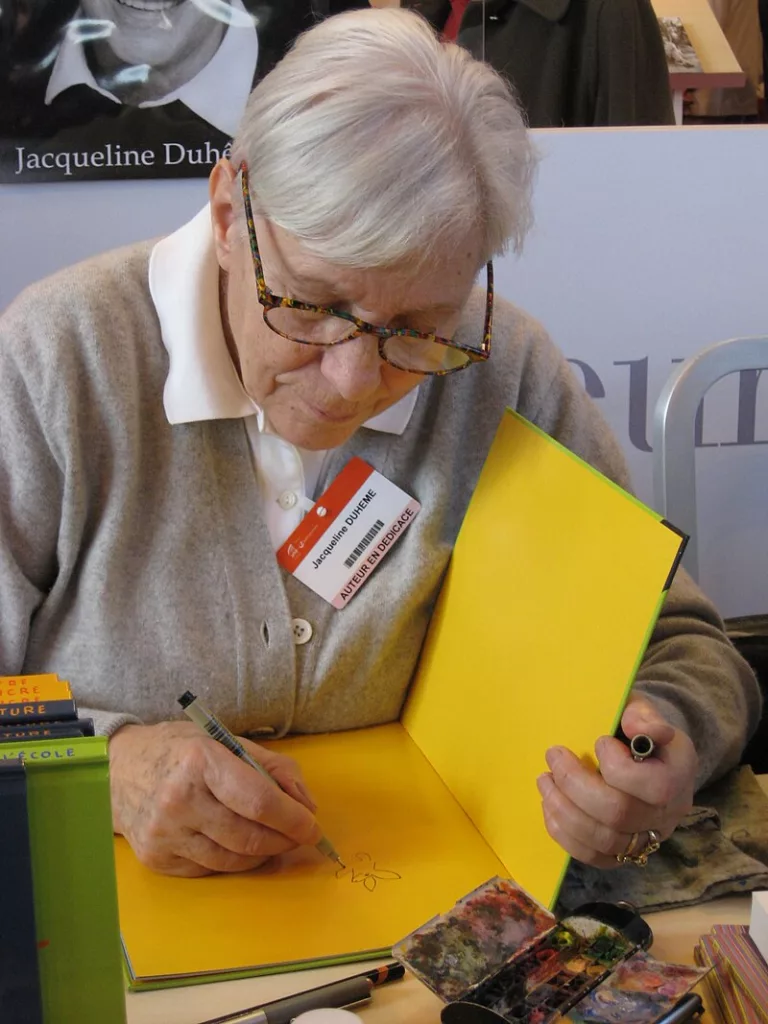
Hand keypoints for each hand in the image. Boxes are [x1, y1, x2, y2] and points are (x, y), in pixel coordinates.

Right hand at [109, 721, 321, 876]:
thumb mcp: (225, 741)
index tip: (312, 826)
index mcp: (200, 762)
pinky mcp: (158, 859)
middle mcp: (179, 800)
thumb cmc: (179, 751)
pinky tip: (239, 844)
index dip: (293, 818)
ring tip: (274, 839)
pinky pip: (211, 869)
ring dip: (264, 853)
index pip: (259, 801)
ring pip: (234, 859)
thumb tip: (307, 804)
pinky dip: (235, 860)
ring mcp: (166, 834)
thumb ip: (272, 767)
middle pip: (250, 836)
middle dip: (285, 839)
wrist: (118, 771)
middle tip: (300, 835)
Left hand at [537, 694, 697, 868]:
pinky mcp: (624, 852)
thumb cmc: (635, 726)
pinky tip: (550, 806)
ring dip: (563, 809)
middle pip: (618, 814)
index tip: (598, 741)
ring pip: (602, 840)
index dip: (617, 765)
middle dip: (575, 784)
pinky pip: (593, 856)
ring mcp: (647, 837)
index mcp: (679, 774)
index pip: (653, 785)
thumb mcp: (640, 709)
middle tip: (554, 755)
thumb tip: (639, 728)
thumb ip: (640, 714)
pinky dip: (564, 833)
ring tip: (544, 780)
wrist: (643, 751)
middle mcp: (668, 813)